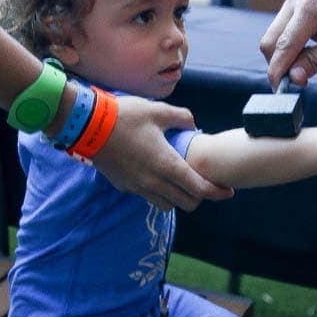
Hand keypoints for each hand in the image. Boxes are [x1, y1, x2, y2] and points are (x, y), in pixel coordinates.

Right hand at [92, 97, 233, 211]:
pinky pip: (149, 197)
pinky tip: (158, 177)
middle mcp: (154, 182)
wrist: (88, 127)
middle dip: (200, 197)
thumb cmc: (125, 116)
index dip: (217, 193)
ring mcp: (138, 187)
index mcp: (167, 164)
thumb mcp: (158, 111)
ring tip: (180, 182)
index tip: (228, 192)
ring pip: (167, 205)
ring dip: (178, 198)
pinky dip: (159, 193)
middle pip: (187, 203)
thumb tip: (193, 125)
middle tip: (203, 184)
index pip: (200, 188)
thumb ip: (182, 117)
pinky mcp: (125, 187)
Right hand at [260, 0, 316, 88]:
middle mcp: (296, 0)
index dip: (279, 70)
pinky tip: (303, 61)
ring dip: (283, 60)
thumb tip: (293, 78)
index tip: (281, 91)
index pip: (284, 44)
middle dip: (279, 66)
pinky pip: (279, 38)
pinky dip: (287, 54)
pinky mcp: (292, 11)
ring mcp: (292, 4)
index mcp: (310, 5)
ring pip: (272, 41)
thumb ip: (316, 61)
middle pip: (270, 42)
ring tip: (304, 71)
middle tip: (298, 83)